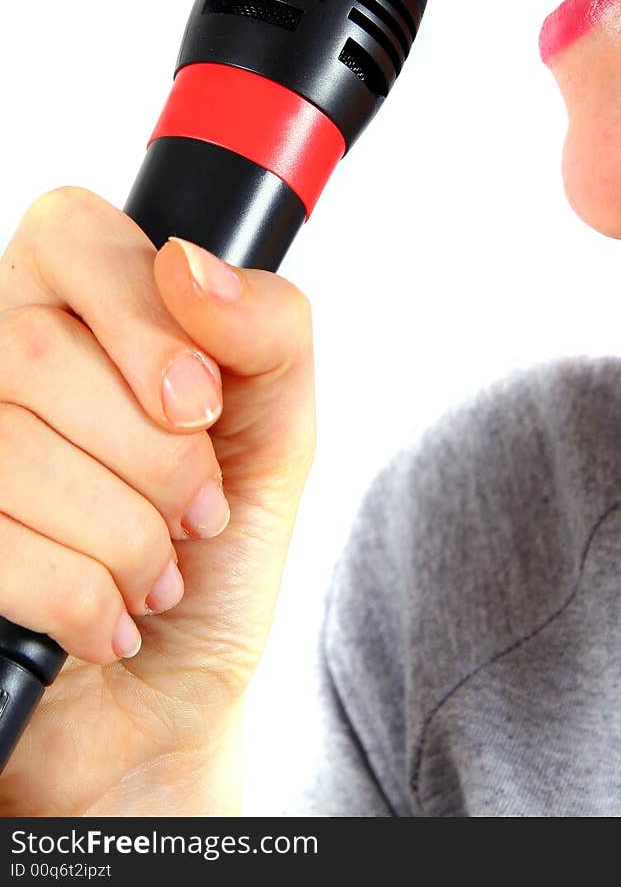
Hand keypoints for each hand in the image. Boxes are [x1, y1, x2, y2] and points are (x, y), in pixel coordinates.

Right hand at [0, 186, 315, 815]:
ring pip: (15, 446)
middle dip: (157, 456)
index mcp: (75, 307)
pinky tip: (109, 618)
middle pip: (40, 351)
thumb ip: (268, 330)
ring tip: (156, 570)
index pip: (73, 232)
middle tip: (197, 512)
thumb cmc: (215, 558)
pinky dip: (83, 597)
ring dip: (126, 535)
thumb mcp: (277, 432)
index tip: (200, 403)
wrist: (170, 705)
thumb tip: (190, 265)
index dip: (143, 320)